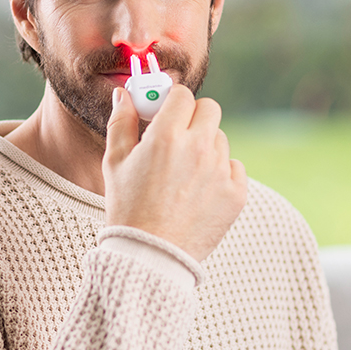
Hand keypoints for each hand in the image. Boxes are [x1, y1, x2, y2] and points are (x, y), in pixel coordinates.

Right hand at [103, 84, 247, 262]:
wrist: (150, 256)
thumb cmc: (128, 208)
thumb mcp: (114, 162)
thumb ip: (121, 122)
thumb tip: (124, 94)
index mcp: (167, 136)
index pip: (182, 94)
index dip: (172, 100)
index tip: (165, 112)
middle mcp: (198, 148)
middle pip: (209, 109)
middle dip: (193, 116)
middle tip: (177, 136)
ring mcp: (220, 171)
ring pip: (220, 139)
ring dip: (205, 146)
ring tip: (183, 173)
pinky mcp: (236, 194)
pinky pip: (234, 167)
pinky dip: (220, 173)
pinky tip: (199, 190)